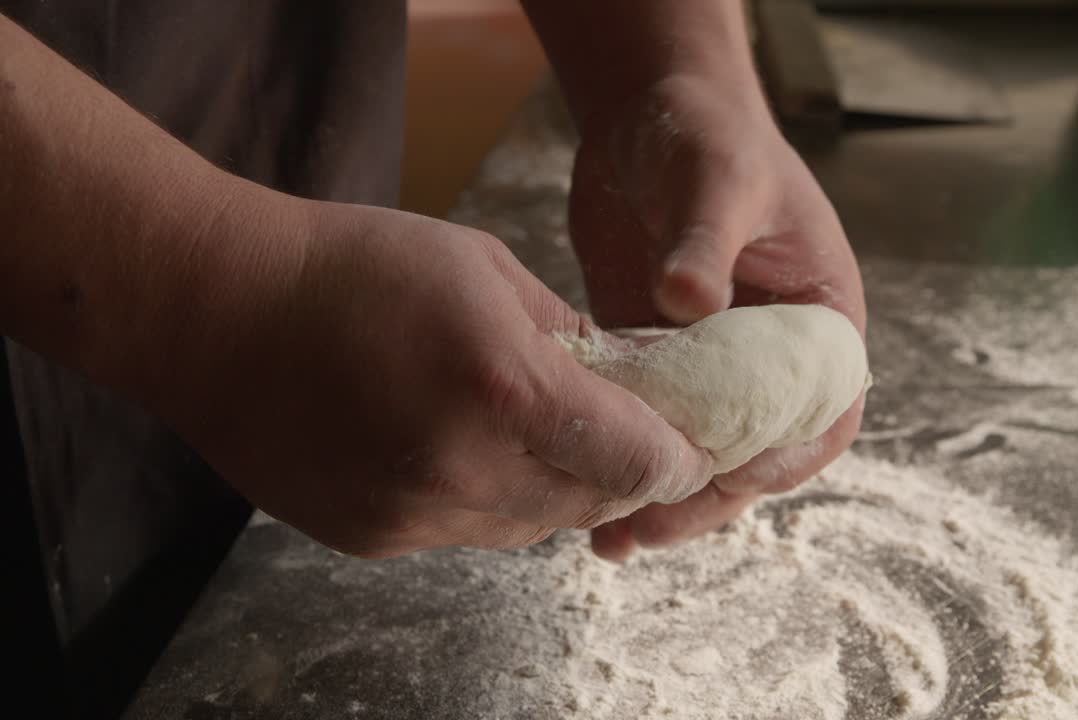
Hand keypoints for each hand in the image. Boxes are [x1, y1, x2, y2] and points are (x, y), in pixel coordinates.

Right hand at [149, 191, 712, 557]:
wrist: (215, 310)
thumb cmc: (351, 267)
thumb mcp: (485, 269)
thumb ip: (569, 335)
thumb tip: (629, 378)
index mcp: (503, 386)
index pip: (637, 461)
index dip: (676, 457)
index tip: (688, 446)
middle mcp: (463, 467)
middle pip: (591, 503)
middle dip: (620, 472)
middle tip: (624, 434)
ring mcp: (413, 513)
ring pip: (530, 527)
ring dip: (555, 489)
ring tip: (534, 432)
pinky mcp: (375, 537)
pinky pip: (465, 531)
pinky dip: (487, 498)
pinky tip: (460, 444)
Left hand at [568, 76, 867, 560]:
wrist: (648, 112)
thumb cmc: (706, 132)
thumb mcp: (716, 176)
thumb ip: (705, 239)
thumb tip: (689, 300)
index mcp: (819, 318)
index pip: (822, 412)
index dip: (782, 456)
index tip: (727, 478)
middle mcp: (773, 352)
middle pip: (756, 451)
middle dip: (706, 497)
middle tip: (644, 527)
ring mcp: (715, 361)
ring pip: (700, 448)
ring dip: (661, 491)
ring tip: (608, 536)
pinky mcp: (662, 357)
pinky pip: (652, 420)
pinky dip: (624, 451)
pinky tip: (581, 477)